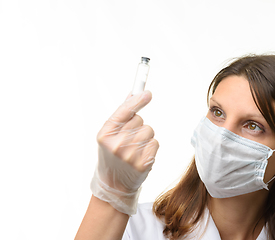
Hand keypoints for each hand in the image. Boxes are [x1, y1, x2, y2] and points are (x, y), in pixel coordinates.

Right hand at [91, 91, 158, 214]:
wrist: (113, 184)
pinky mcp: (143, 163)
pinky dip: (150, 147)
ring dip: (145, 136)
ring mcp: (130, 155)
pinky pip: (155, 143)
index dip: (137, 100)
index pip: (124, 111)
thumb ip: (121, 115)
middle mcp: (116, 144)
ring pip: (149, 131)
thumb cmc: (111, 156)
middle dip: (137, 125)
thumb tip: (133, 93)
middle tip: (129, 138)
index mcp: (105, 134)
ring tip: (134, 148)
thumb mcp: (109, 136)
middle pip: (139, 120)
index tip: (147, 93)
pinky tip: (141, 155)